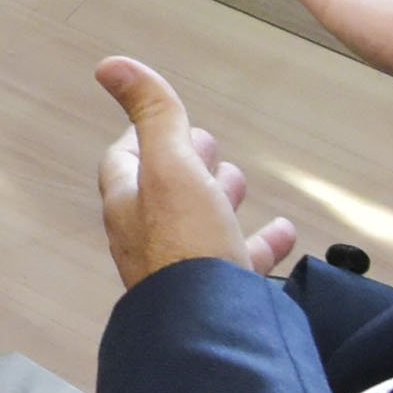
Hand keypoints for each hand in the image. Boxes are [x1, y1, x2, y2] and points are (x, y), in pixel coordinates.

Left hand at [95, 57, 300, 286]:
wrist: (211, 327)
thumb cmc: (186, 247)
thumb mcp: (172, 165)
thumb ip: (152, 115)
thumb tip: (111, 65)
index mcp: (129, 204)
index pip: (124, 159)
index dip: (142, 133)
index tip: (161, 117)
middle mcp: (148, 238)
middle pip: (162, 192)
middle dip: (184, 163)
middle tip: (205, 144)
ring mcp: (182, 268)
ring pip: (200, 224)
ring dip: (217, 197)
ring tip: (236, 180)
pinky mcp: (217, 292)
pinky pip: (239, 259)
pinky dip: (259, 240)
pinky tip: (281, 232)